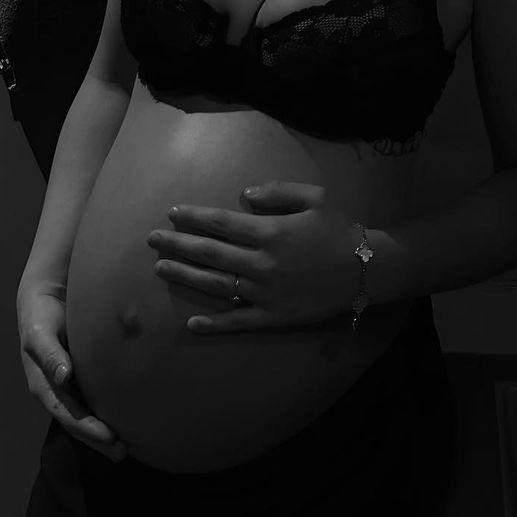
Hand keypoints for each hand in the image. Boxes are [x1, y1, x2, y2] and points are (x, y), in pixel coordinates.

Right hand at [17, 282, 126, 461]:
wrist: (48, 295)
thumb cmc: (41, 316)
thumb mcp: (40, 333)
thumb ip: (50, 354)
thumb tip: (63, 378)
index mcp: (45, 386)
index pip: (68, 415)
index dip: (87, 429)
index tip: (109, 438)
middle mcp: (59, 390)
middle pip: (79, 421)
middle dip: (98, 439)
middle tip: (122, 453)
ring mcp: (72, 383)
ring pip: (89, 412)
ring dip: (105, 430)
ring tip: (128, 445)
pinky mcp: (86, 372)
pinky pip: (99, 393)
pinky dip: (111, 407)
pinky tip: (130, 414)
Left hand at [145, 180, 363, 332]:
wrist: (364, 268)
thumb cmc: (339, 229)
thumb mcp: (315, 196)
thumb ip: (278, 192)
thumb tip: (243, 194)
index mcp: (269, 231)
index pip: (221, 222)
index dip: (194, 216)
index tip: (173, 213)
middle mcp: (260, 262)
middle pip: (209, 252)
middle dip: (177, 244)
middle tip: (152, 240)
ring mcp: (263, 292)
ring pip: (215, 284)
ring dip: (185, 275)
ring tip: (160, 269)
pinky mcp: (271, 316)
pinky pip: (236, 321)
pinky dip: (212, 324)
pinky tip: (192, 323)